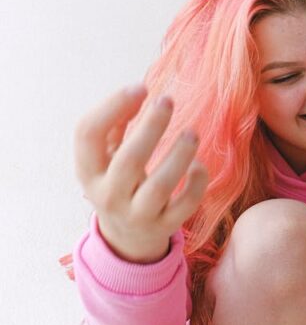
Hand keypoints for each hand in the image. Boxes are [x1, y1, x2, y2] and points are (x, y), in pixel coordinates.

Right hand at [74, 85, 206, 262]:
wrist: (127, 237)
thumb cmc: (119, 182)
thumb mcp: (107, 158)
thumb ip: (117, 125)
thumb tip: (139, 91)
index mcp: (88, 172)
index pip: (87, 135)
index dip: (112, 106)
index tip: (141, 87)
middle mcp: (108, 196)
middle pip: (129, 160)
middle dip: (151, 128)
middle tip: (168, 101)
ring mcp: (137, 215)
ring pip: (159, 187)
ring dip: (178, 156)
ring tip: (192, 133)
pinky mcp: (164, 226)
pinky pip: (185, 205)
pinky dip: (196, 184)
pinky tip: (199, 165)